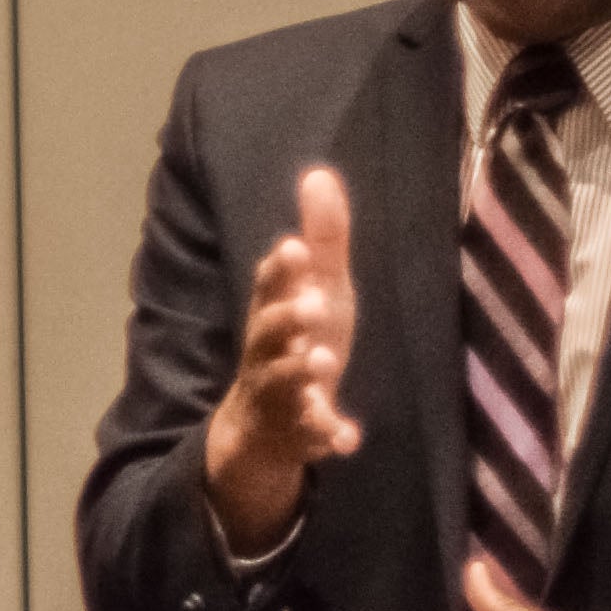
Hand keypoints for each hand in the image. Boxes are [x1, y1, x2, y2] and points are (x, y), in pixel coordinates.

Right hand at [198, 165, 364, 557]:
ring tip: (322, 360)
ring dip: (300, 372)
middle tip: (312, 303)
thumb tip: (319, 173)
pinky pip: (310, 437)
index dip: (279, 271)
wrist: (261, 430)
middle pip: (266, 335)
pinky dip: (327, 436)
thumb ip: (321, 240)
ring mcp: (280, 396)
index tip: (293, 247)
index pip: (268, 289)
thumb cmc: (294, 344)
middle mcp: (268, 353)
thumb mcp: (315, 291)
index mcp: (272, 315)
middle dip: (286, 318)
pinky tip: (349, 438)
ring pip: (283, 384)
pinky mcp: (297, 434)